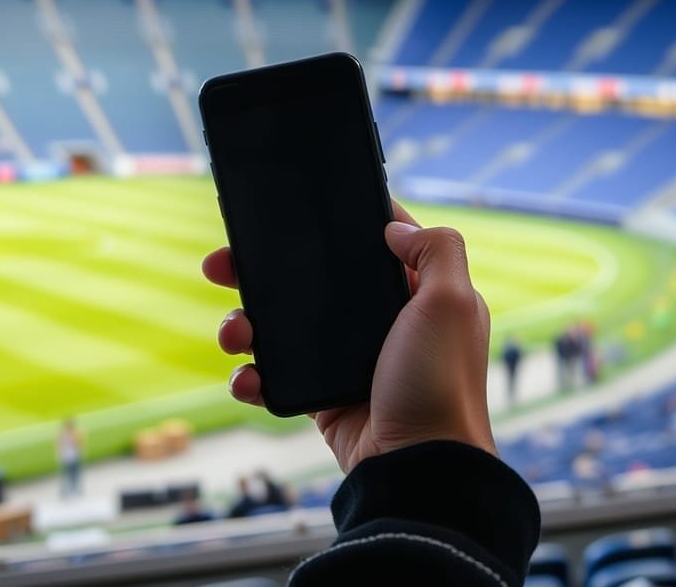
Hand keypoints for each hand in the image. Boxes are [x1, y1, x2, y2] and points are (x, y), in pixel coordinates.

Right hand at [202, 201, 495, 472]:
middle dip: (263, 271)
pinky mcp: (323, 397)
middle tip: (222, 265)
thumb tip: (393, 227)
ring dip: (246, 323)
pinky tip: (246, 378)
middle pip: (313, 281)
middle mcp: (384, 323)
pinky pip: (276, 376)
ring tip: (233, 332)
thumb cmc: (439, 383)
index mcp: (417, 294)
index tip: (295, 209)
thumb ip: (436, 250)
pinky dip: (252, 376)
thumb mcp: (453, 303)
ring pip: (284, 326)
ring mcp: (349, 360)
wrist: (418, 466)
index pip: (375, 243)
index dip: (337, 224)